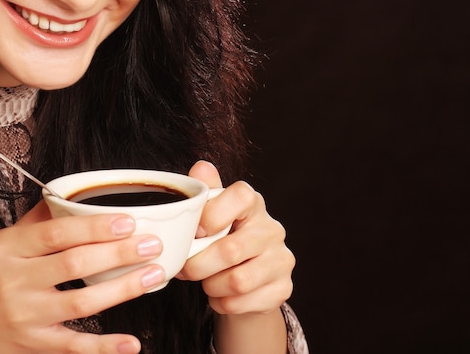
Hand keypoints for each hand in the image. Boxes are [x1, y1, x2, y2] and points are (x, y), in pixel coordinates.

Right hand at [0, 201, 164, 353]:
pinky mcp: (33, 345)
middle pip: (75, 264)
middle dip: (119, 253)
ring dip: (123, 289)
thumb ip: (35, 222)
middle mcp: (14, 281)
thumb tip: (68, 195)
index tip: (128, 220)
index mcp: (7, 249)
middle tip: (152, 244)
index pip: (57, 233)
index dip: (95, 227)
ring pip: (81, 302)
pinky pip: (74, 346)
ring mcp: (25, 316)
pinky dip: (104, 347)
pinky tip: (131, 342)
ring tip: (154, 275)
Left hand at [179, 161, 294, 315]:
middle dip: (198, 264)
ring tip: (205, 281)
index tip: (196, 231)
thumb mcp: (211, 215)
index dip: (213, 214)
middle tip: (186, 268)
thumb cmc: (221, 239)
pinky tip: (220, 295)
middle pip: (231, 250)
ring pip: (237, 281)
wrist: (245, 280)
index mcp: (253, 203)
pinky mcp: (283, 288)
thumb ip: (205, 192)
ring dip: (211, 286)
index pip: (241, 195)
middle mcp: (272, 228)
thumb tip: (201, 167)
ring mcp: (281, 259)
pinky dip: (223, 303)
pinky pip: (243, 302)